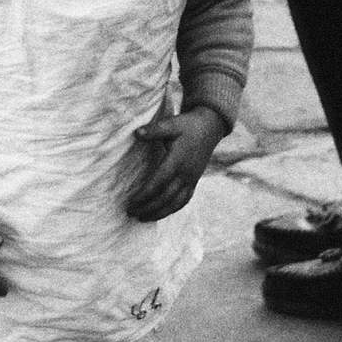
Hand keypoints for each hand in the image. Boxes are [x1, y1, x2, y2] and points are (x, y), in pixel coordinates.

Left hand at [126, 106, 227, 221]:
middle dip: (148, 207)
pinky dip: (172, 209)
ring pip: (175, 203)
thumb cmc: (187, 125)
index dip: (144, 194)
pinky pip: (184, 200)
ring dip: (159, 213)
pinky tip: (161, 213)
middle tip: (131, 213)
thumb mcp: (171, 123)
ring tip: (142, 218)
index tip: (131, 202)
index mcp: (177, 160)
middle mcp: (185, 173)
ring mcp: (191, 179)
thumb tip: (137, 133)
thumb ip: (154, 130)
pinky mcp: (194, 181)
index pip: (158, 182)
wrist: (210, 127)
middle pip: (165, 197)